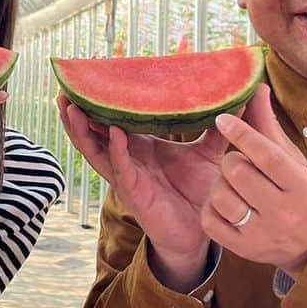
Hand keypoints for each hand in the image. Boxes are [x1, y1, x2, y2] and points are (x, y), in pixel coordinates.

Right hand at [58, 94, 229, 290]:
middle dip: (76, 113)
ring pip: (94, 150)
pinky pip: (121, 168)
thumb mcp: (209, 153)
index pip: (111, 119)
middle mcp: (126, 158)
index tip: (86, 78)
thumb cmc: (199, 190)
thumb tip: (242, 97)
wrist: (203, 229)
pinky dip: (116, 150)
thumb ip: (219, 128)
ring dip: (81, 130)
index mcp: (138, 146)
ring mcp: (127, 175)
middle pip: (92, 132)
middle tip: (65, 89)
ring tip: (71, 107)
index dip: (97, 102)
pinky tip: (115, 133)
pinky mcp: (135, 192)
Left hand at [202, 83, 306, 277]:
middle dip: (231, 160)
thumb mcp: (292, 159)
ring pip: (221, 195)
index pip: (266, 155)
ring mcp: (263, 234)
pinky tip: (224, 203)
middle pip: (237, 172)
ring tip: (233, 185)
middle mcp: (284, 212)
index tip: (222, 118)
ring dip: (219, 184)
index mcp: (301, 186)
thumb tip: (257, 87)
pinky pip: (210, 220)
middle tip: (237, 161)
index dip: (241, 133)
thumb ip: (269, 126)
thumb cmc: (298, 191)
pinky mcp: (243, 250)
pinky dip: (211, 207)